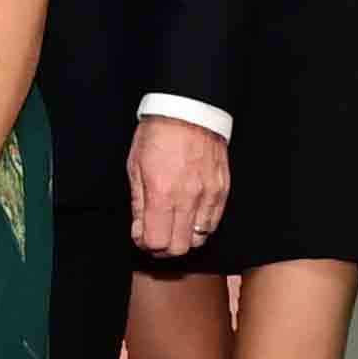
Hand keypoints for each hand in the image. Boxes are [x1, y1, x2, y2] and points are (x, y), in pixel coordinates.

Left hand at [125, 117, 231, 258]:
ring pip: (199, 239)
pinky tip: (189, 214)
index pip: (156, 241)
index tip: (141, 236)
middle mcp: (188, 198)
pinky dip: (200, 226)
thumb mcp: (135, 167)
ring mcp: (208, 195)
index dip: (146, 244)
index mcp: (162, 193)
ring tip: (173, 224)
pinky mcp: (222, 190)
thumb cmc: (158, 134)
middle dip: (163, 248)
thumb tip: (139, 231)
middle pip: (179, 247)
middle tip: (155, 236)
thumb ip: (139, 204)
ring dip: (183, 237)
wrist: (189, 110)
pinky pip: (213, 223)